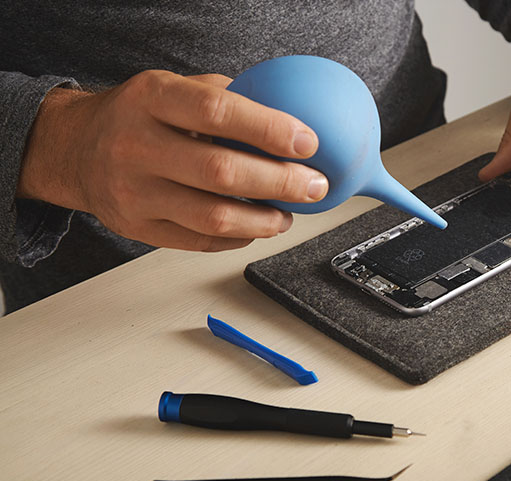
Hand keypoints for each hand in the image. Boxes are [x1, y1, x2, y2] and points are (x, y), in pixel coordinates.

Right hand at [17, 70, 327, 250]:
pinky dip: (238, 237)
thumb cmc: (139, 116)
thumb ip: (229, 97)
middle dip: (280, 183)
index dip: (269, 129)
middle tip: (314, 186)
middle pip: (221, 172)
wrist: (76, 149)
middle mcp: (136, 145)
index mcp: (151, 99)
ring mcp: (133, 192)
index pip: (218, 112)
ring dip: (264, 221)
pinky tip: (256, 228)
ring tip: (288, 214)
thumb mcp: (175, 88)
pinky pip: (200, 242)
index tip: (308, 143)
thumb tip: (295, 116)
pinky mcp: (137, 228)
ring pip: (213, 217)